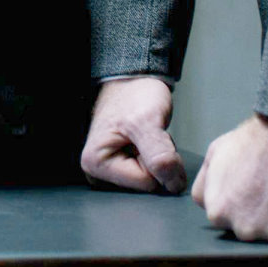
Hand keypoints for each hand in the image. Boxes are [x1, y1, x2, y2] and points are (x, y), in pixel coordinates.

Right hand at [81, 77, 186, 192]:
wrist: (135, 81)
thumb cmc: (134, 95)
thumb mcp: (147, 122)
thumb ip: (159, 156)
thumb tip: (172, 185)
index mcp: (95, 163)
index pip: (145, 183)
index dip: (156, 161)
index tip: (148, 137)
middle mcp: (97, 171)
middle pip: (147, 184)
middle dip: (156, 161)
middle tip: (148, 136)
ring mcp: (110, 170)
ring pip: (152, 179)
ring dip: (158, 158)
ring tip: (146, 136)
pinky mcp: (122, 166)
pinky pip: (152, 173)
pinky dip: (156, 157)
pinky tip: (146, 142)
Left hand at [191, 115, 267, 243]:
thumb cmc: (266, 137)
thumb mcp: (220, 150)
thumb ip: (206, 183)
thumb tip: (206, 204)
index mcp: (220, 211)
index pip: (228, 220)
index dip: (244, 203)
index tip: (258, 187)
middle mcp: (246, 229)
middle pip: (254, 231)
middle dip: (266, 214)